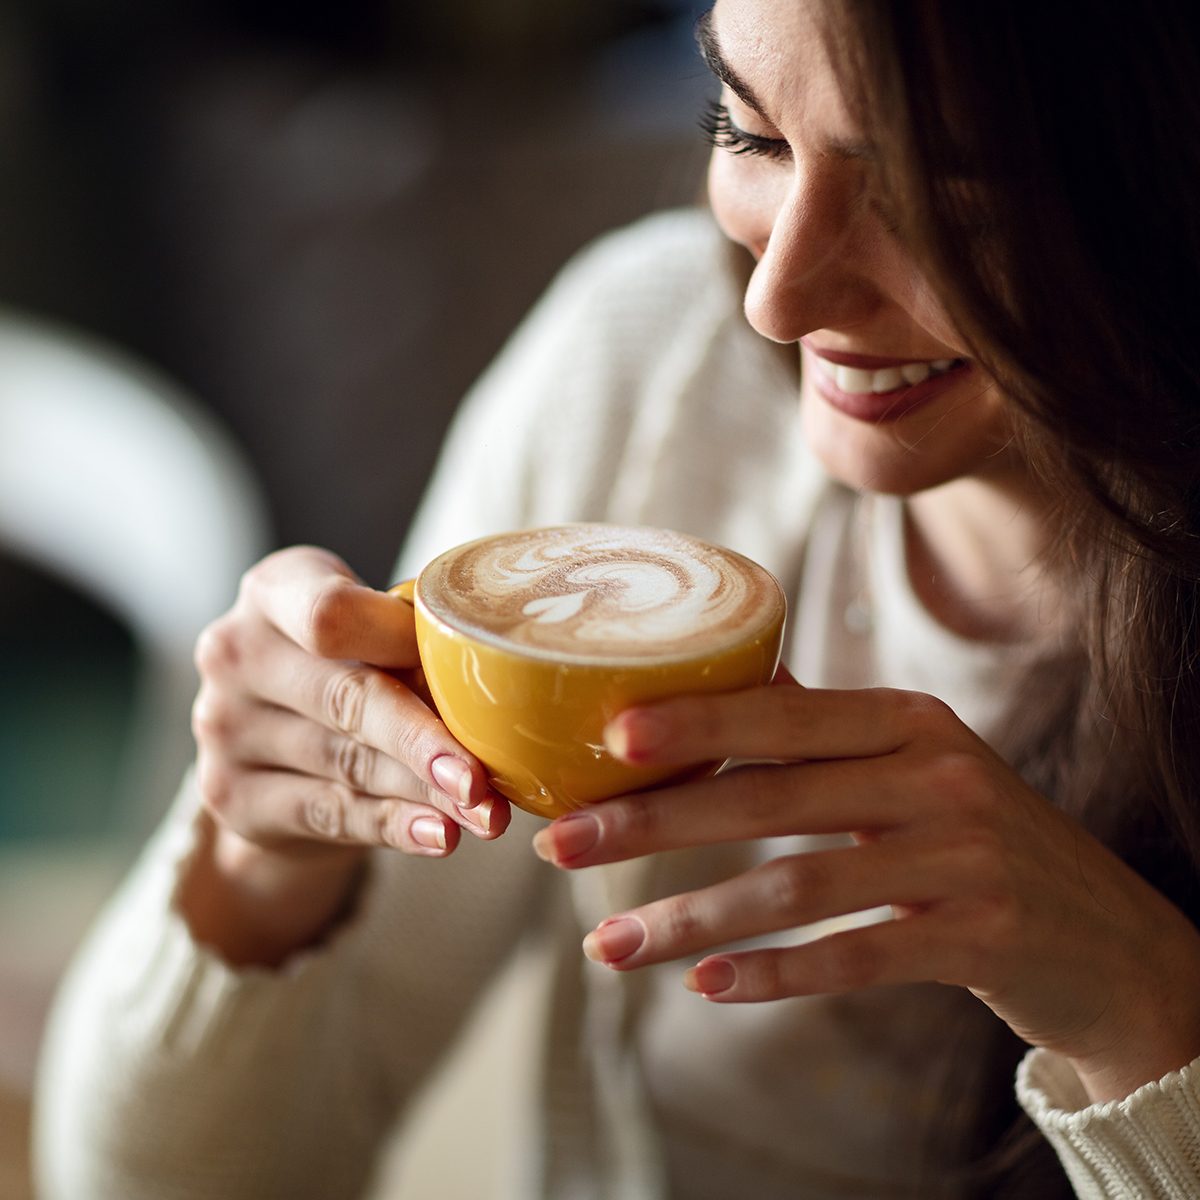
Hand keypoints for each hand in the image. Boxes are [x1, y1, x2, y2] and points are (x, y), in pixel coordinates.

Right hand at [184, 545, 510, 963]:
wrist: (275, 747)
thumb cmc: (348, 666)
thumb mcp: (370, 635)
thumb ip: (414, 642)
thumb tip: (505, 677)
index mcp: (273, 591)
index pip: (330, 613)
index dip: (401, 643)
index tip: (462, 667)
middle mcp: (235, 652)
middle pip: (345, 698)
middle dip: (425, 741)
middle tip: (484, 779)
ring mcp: (223, 726)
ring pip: (346, 764)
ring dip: (424, 793)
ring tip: (484, 814)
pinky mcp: (230, 795)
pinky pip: (329, 814)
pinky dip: (393, 825)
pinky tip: (439, 835)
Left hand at [533, 677, 1199, 1101]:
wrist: (1108, 935)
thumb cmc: (982, 837)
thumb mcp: (917, 764)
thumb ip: (828, 732)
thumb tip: (736, 687)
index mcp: (909, 721)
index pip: (783, 713)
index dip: (696, 722)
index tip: (607, 739)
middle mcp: (937, 776)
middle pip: (771, 797)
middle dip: (657, 822)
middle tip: (566, 845)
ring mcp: (963, 858)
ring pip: (798, 888)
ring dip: (692, 919)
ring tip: (609, 946)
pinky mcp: (981, 939)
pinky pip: (856, 957)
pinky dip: (775, 974)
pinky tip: (707, 986)